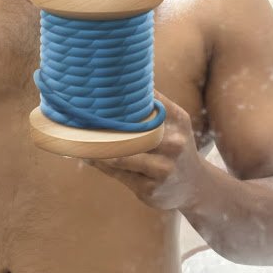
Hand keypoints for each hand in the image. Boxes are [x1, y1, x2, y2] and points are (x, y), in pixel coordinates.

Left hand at [83, 90, 203, 210]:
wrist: (195, 187)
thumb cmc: (174, 149)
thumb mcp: (174, 124)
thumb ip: (152, 107)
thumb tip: (116, 83)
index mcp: (177, 120)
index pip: (146, 100)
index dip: (118, 96)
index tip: (94, 90)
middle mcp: (173, 143)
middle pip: (129, 130)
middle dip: (102, 124)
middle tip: (77, 115)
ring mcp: (162, 168)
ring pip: (119, 154)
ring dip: (95, 147)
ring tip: (77, 137)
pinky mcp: (149, 188)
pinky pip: (117, 173)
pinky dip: (99, 163)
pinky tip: (87, 155)